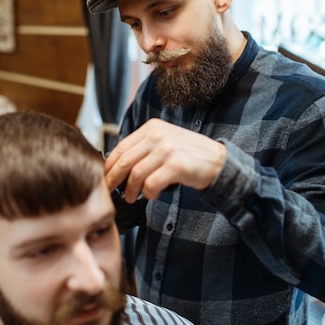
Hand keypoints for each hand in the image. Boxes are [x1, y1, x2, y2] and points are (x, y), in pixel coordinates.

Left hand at [105, 118, 225, 202]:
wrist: (219, 161)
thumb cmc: (190, 155)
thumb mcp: (165, 141)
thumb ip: (144, 147)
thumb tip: (117, 164)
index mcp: (152, 127)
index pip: (121, 147)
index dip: (110, 165)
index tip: (106, 177)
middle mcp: (158, 135)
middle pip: (125, 161)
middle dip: (114, 179)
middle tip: (111, 191)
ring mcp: (167, 150)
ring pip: (135, 174)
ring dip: (131, 190)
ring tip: (132, 197)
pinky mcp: (175, 166)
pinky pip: (151, 184)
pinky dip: (149, 193)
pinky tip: (153, 195)